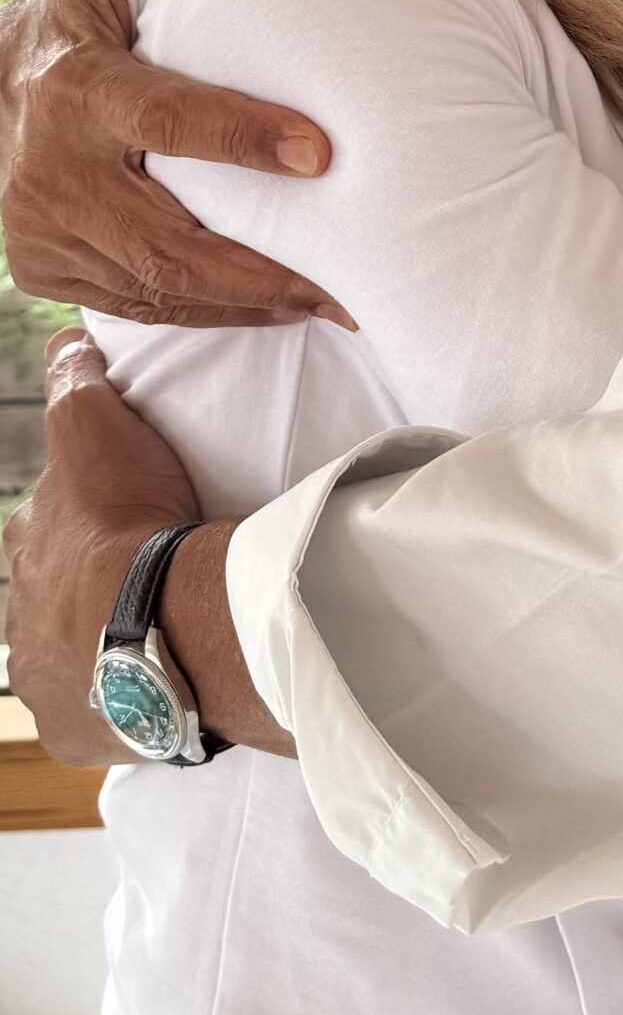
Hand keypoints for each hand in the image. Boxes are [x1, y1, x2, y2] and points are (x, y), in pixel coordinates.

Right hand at [0, 0, 345, 325]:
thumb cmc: (86, 5)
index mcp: (75, 82)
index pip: (161, 115)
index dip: (237, 135)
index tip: (319, 152)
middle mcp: (51, 167)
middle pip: (162, 239)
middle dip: (260, 267)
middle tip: (348, 279)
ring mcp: (43, 231)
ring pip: (154, 288)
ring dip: (251, 304)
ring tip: (335, 303)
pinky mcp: (48, 272)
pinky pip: (138, 306)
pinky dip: (213, 316)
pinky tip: (279, 309)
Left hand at [4, 330, 202, 762]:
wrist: (155, 623)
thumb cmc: (127, 522)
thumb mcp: (95, 428)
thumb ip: (76, 381)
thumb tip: (63, 338)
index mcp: (24, 550)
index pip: (47, 526)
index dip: (86, 516)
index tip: (128, 512)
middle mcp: (18, 619)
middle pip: (55, 594)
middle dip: (90, 583)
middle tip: (149, 570)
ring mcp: (42, 681)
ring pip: (68, 654)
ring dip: (100, 641)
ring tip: (157, 627)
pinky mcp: (72, 730)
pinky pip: (94, 713)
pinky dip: (117, 697)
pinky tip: (153, 679)